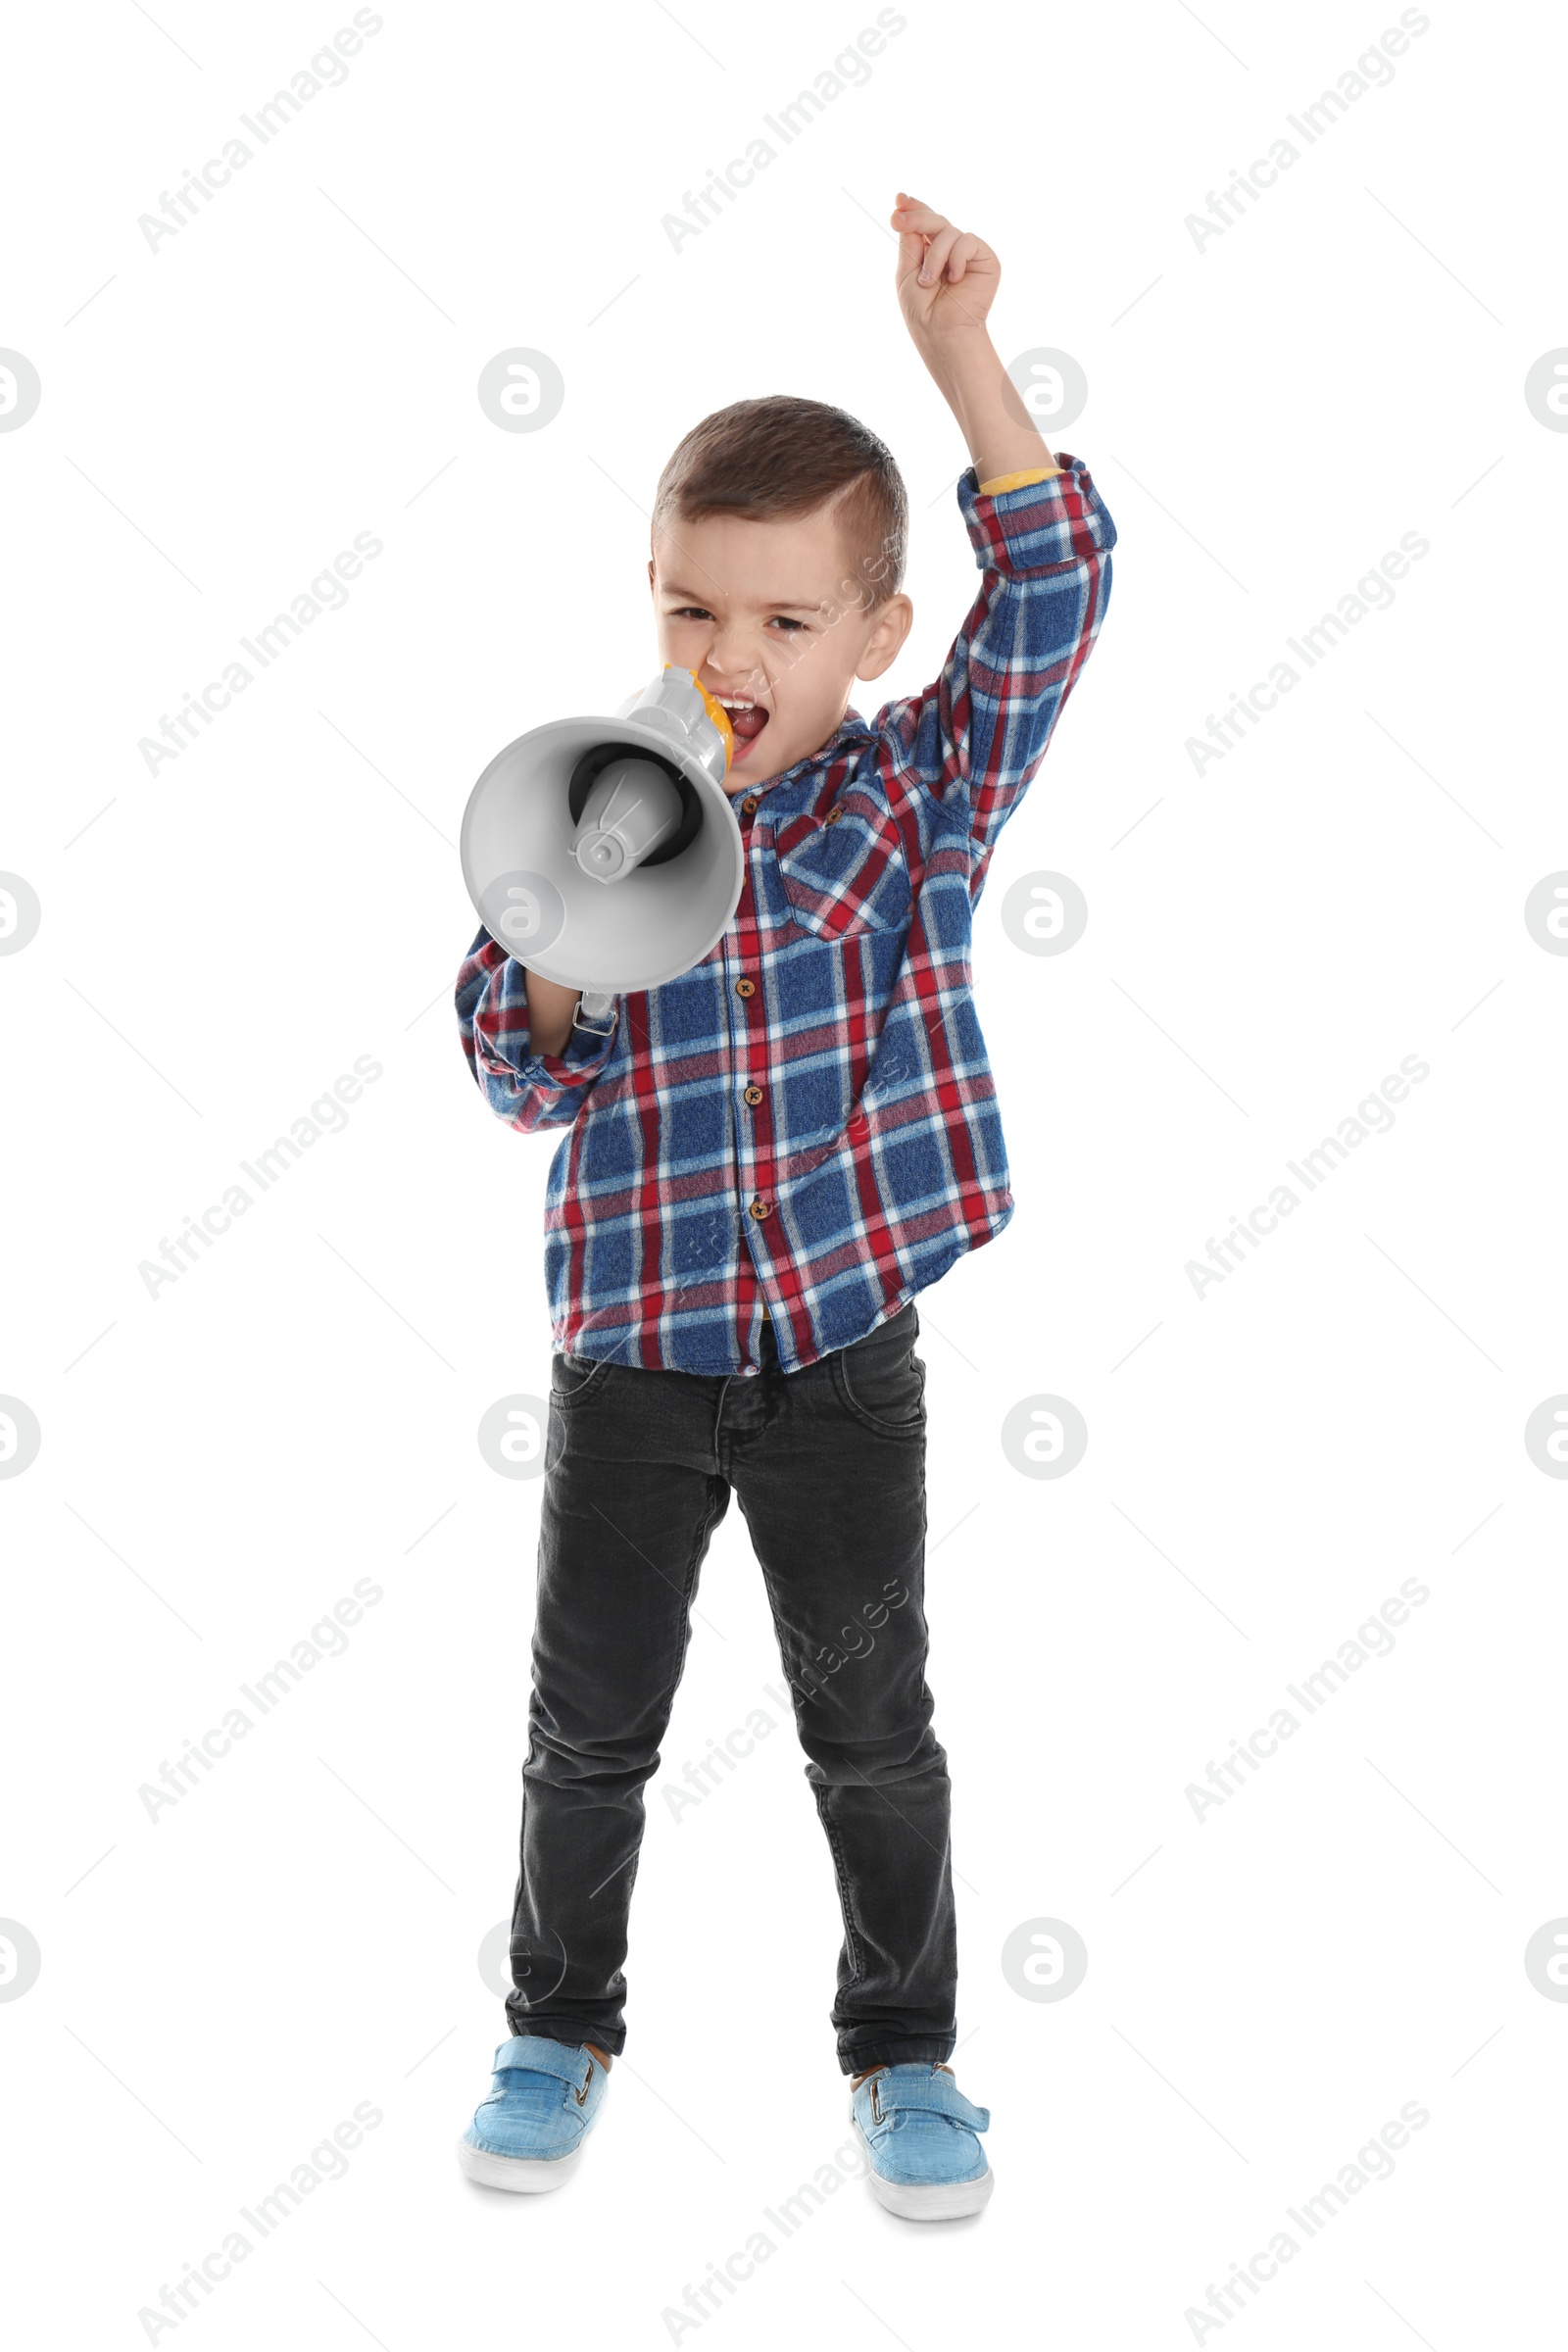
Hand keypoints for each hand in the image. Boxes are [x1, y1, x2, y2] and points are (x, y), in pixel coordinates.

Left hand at [891, 192, 998, 347]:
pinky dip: (956, 258)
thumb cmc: (922, 311)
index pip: (924, 225)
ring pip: (948, 231)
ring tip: (928, 281)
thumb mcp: (906, 272)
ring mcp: (968, 254)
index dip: (913, 209)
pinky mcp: (985, 259)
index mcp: (930, 253)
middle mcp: (950, 251)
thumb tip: (905, 212)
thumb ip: (908, 242)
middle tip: (898, 219)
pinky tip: (955, 279)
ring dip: (934, 256)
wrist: (943, 333)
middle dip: (917, 218)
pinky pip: (967, 241)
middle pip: (935, 220)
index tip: (899, 200)